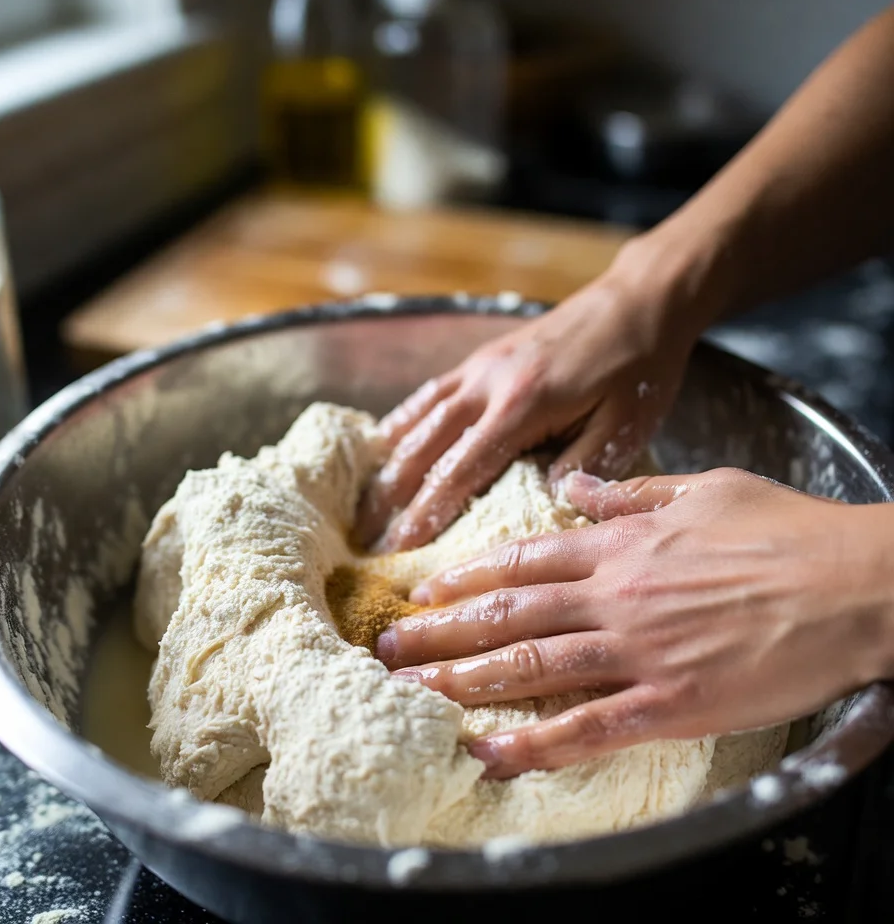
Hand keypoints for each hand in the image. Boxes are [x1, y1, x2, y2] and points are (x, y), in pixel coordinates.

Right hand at [355, 237, 708, 552]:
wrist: (636, 302)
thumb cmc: (638, 367)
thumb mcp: (626, 424)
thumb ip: (582, 468)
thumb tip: (540, 506)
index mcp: (523, 405)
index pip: (462, 469)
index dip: (428, 512)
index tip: (401, 548)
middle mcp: (488, 384)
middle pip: (425, 447)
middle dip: (394, 498)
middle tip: (370, 541)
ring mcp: (479, 366)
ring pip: (419, 420)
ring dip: (388, 466)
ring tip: (365, 506)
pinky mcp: (481, 358)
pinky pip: (429, 393)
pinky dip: (402, 421)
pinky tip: (383, 445)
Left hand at [376, 468, 893, 778]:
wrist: (854, 581)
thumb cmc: (785, 529)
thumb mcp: (703, 489)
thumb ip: (630, 491)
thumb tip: (576, 481)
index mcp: (621, 543)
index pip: (523, 557)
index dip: (468, 573)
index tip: (427, 587)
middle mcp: (614, 594)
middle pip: (508, 610)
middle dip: (441, 628)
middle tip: (388, 644)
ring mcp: (638, 649)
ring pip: (531, 663)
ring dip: (463, 678)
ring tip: (411, 689)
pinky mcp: (671, 703)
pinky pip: (588, 727)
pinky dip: (533, 744)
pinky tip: (487, 753)